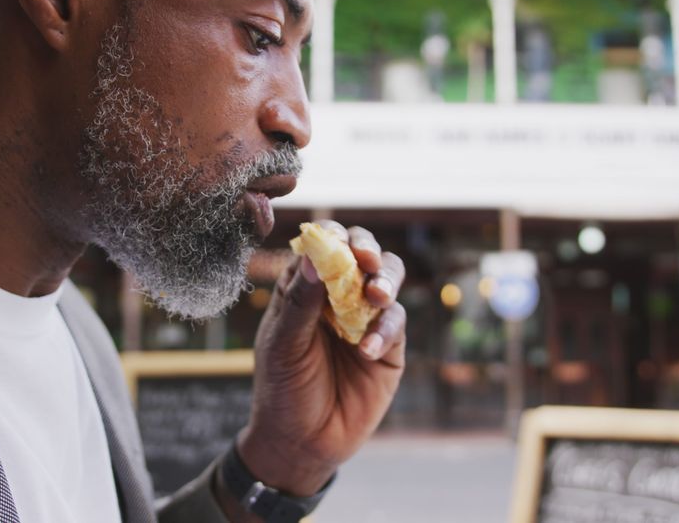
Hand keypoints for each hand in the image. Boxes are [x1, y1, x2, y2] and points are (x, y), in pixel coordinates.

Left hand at [226, 220, 406, 504]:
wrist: (303, 442)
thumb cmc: (283, 389)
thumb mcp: (283, 345)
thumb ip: (299, 301)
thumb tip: (313, 256)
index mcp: (303, 288)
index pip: (320, 248)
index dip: (330, 237)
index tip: (335, 241)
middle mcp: (336, 296)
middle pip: (361, 253)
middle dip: (366, 249)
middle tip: (366, 260)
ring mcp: (365, 318)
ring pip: (387, 280)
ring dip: (385, 281)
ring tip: (375, 297)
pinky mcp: (389, 345)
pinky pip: (395, 322)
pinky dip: (384, 331)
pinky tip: (366, 351)